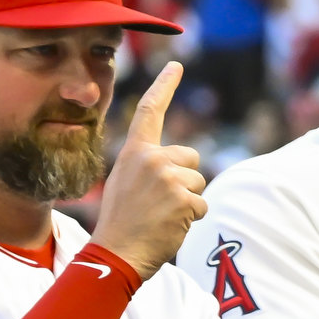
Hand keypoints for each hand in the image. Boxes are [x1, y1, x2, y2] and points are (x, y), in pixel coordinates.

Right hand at [90, 61, 207, 273]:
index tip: (176, 65)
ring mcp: (168, 177)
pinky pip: (202, 205)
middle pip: (192, 157)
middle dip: (186, 178)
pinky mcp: (184, 198)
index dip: (165, 86)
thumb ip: (149, 166)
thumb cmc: (121, 223)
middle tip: (159, 203)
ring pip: (199, 182)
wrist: (116, 253)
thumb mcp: (125, 183)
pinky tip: (169, 227)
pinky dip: (191, 219)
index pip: (152, 111)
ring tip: (162, 216)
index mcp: (134, 152)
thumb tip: (182, 163)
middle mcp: (152, 158)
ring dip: (188, 202)